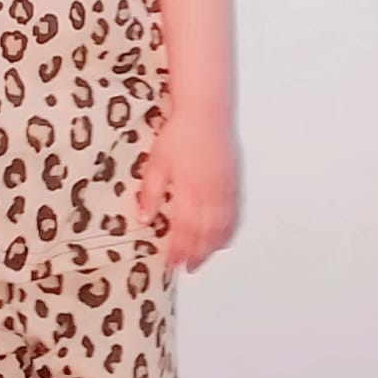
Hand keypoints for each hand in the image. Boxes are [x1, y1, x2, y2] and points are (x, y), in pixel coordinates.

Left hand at [137, 110, 239, 270]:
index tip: (170, 262)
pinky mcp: (232, 182)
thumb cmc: (180, 132)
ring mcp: (224, 189)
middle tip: (186, 266)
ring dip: (212, 247)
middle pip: (205, 234)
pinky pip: (233, 214)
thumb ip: (150, 193)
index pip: (183, 230)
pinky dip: (228, 230)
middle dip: (195, 253)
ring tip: (202, 258)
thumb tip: (144, 217)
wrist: (205, 110)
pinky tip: (223, 237)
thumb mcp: (156, 163)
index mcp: (189, 191)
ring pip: (221, 228)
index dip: (177, 249)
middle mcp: (210, 194)